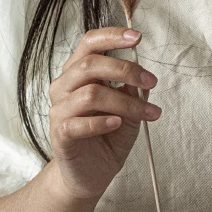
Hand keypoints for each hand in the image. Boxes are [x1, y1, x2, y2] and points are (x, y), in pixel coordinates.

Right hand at [48, 27, 160, 200]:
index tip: (137, 38)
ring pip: (91, 94)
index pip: (88, 44)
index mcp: (78, 75)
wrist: (90, 175)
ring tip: (149, 113)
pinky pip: (78, 123)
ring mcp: (59, 110)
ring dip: (126, 102)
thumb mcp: (128, 112)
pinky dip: (101, 122)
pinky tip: (117, 124)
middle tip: (151, 82)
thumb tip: (140, 74)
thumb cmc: (107, 139)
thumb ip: (132, 92)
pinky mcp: (60, 134)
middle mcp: (64, 87)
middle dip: (125, 69)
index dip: (111, 36)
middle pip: (90, 65)